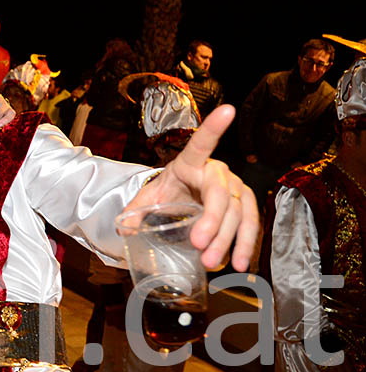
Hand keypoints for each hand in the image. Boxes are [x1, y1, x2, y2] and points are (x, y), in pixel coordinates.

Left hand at [124, 105, 258, 271]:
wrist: (182, 197)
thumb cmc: (168, 190)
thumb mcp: (147, 198)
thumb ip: (133, 213)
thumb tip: (123, 229)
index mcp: (190, 161)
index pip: (201, 143)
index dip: (214, 127)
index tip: (227, 109)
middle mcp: (216, 171)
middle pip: (221, 194)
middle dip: (212, 221)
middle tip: (199, 244)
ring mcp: (234, 188)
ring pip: (238, 213)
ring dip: (229, 239)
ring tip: (214, 262)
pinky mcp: (244, 205)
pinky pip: (249, 224)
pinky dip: (244, 244)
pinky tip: (238, 262)